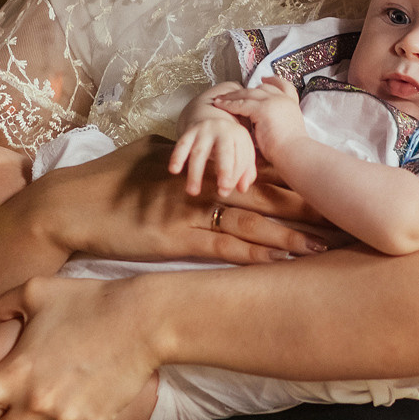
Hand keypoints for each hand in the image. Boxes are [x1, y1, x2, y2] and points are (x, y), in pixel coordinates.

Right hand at [27, 134, 330, 263]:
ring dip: (292, 236)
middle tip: (347, 215)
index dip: (296, 176)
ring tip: (329, 246)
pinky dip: (257, 256)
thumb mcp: (153, 156)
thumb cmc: (108, 180)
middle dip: (308, 206)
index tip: (331, 183)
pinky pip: (226, 249)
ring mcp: (192, 212)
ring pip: (254, 223)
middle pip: (267, 194)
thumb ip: (188, 155)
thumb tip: (206, 155)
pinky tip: (285, 264)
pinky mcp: (178, 240)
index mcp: (202, 160)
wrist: (71, 205)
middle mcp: (202, 182)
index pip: (258, 167)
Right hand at [168, 111, 256, 194]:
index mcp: (240, 135)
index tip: (226, 191)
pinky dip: (176, 157)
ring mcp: (205, 130)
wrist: (210, 113)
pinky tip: (173, 170)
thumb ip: (247, 171)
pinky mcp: (189, 131)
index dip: (235, 176)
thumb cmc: (229, 141)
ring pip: (199, 152)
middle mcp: (223, 130)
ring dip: (195, 173)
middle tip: (222, 191)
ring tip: (192, 192)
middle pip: (225, 152)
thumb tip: (243, 189)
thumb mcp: (242, 151)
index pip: (240, 158)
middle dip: (224, 170)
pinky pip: (182, 145)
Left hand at [215, 77, 307, 160]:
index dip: (273, 80)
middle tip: (231, 92)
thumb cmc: (290, 149)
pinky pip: (241, 104)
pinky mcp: (262, 109)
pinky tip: (219, 105)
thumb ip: (277, 121)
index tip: (264, 78)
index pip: (283, 85)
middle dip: (244, 89)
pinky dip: (228, 104)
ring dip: (232, 96)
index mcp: (291, 103)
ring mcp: (273, 102)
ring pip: (248, 93)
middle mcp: (283, 99)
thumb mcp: (288, 129)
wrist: (294, 153)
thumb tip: (264, 124)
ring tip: (220, 99)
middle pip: (261, 88)